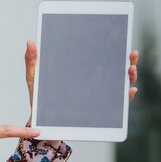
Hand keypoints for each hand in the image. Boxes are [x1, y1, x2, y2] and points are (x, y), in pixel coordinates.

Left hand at [24, 41, 140, 139]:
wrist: (42, 124)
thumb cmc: (39, 99)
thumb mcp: (34, 79)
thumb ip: (32, 61)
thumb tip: (30, 41)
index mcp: (80, 71)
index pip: (98, 56)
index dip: (111, 47)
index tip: (118, 38)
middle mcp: (92, 82)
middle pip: (114, 68)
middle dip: (126, 60)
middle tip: (130, 55)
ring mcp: (98, 96)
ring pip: (120, 84)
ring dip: (130, 76)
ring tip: (130, 70)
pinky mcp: (100, 111)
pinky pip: (118, 104)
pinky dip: (126, 97)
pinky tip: (130, 91)